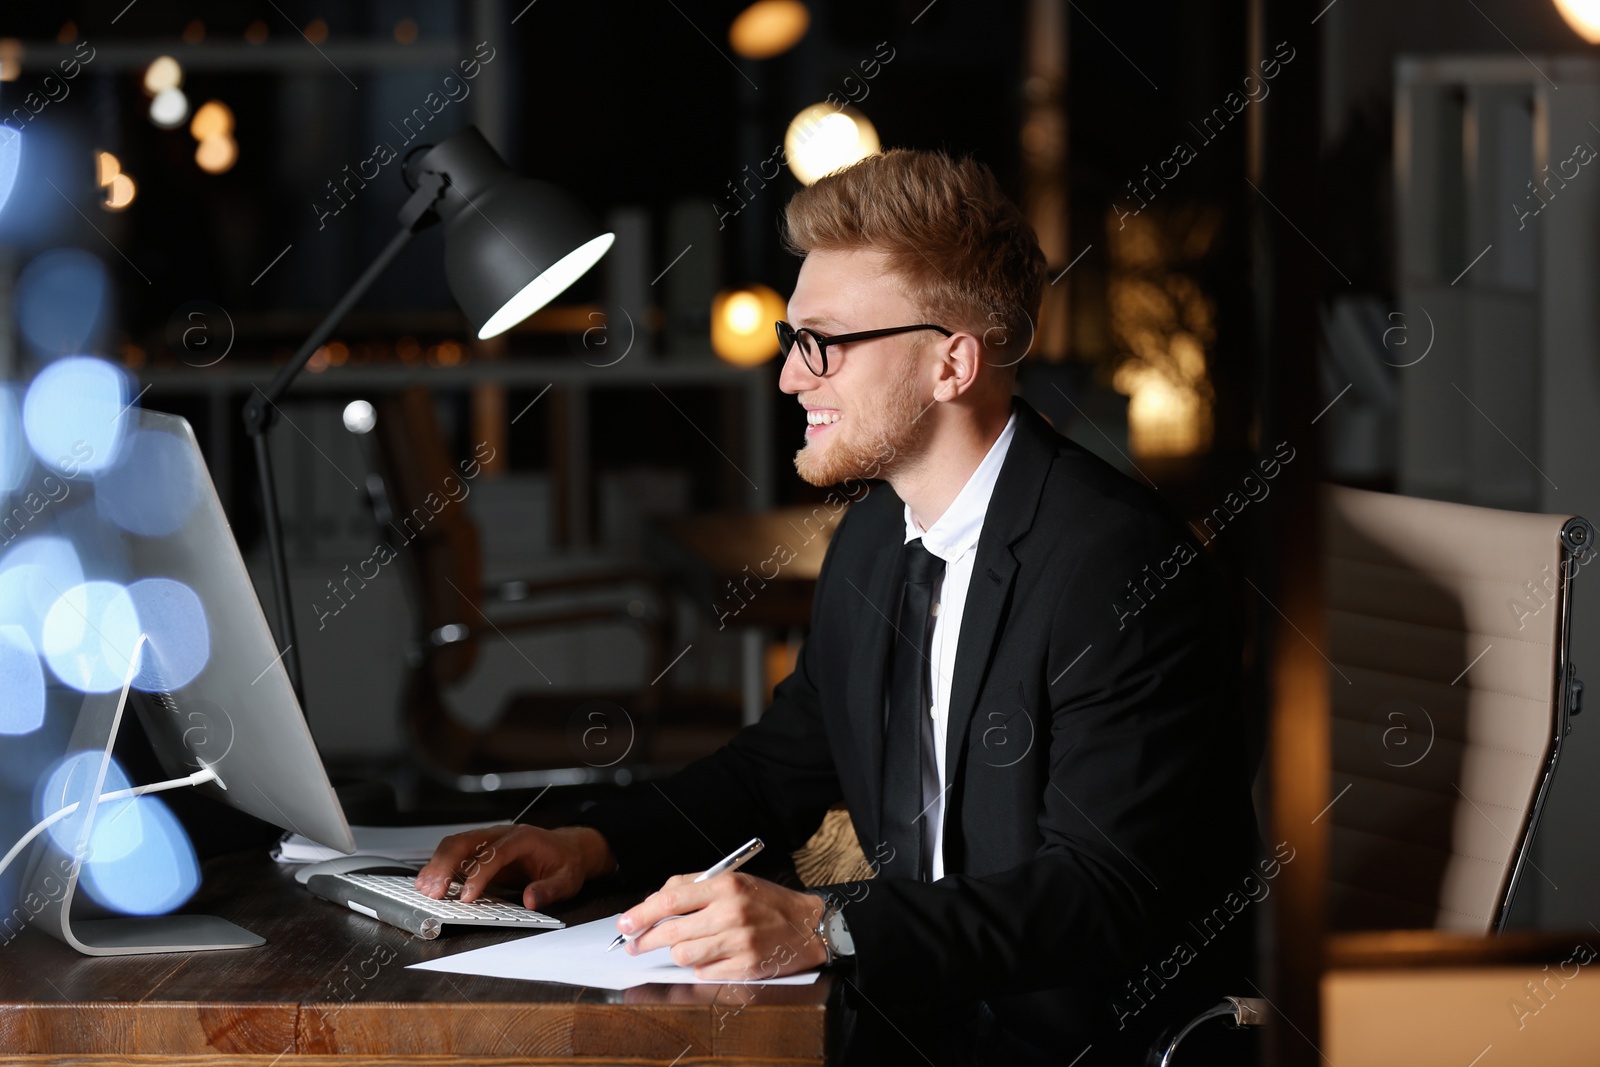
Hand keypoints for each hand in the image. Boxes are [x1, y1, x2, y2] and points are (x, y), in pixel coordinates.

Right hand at [414, 824, 614, 909]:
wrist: (568, 849)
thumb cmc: (565, 863)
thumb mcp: (567, 880)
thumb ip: (550, 890)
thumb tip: (531, 900)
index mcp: (523, 838)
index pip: (495, 853)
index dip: (479, 875)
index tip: (467, 897)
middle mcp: (501, 834)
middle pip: (466, 841)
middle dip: (446, 865)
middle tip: (434, 891)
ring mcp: (489, 840)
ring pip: (455, 844)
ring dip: (437, 865)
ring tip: (424, 888)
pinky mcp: (481, 850)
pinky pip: (456, 853)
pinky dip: (440, 866)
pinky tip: (429, 883)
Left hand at [618, 872, 827, 979]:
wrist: (808, 925)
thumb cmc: (767, 901)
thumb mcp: (733, 881)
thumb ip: (693, 887)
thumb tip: (653, 904)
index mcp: (726, 885)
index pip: (670, 900)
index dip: (641, 914)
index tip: (624, 924)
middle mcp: (731, 913)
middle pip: (671, 931)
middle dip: (645, 940)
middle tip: (633, 945)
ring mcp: (739, 942)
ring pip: (683, 954)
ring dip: (677, 952)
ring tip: (685, 946)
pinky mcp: (745, 967)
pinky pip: (704, 972)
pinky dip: (701, 966)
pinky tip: (713, 955)